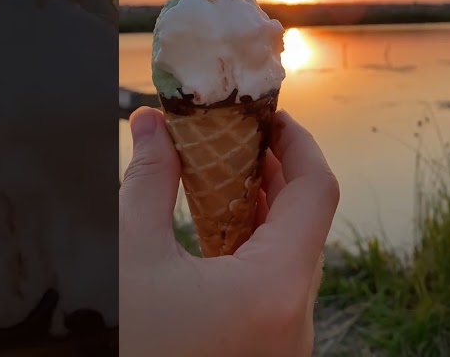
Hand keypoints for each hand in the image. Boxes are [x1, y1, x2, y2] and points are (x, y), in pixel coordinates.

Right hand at [119, 107, 339, 356]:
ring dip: (265, 214)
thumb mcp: (131, 263)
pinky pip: (278, 291)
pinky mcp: (270, 356)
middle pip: (306, 223)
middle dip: (275, 174)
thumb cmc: (136, 348)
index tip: (272, 116)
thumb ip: (146, 185)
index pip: (318, 191)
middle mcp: (296, 318)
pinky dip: (256, 253)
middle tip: (238, 138)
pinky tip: (217, 235)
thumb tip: (150, 125)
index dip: (300, 143)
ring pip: (293, 259)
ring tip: (223, 179)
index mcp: (276, 287)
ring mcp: (287, 344)